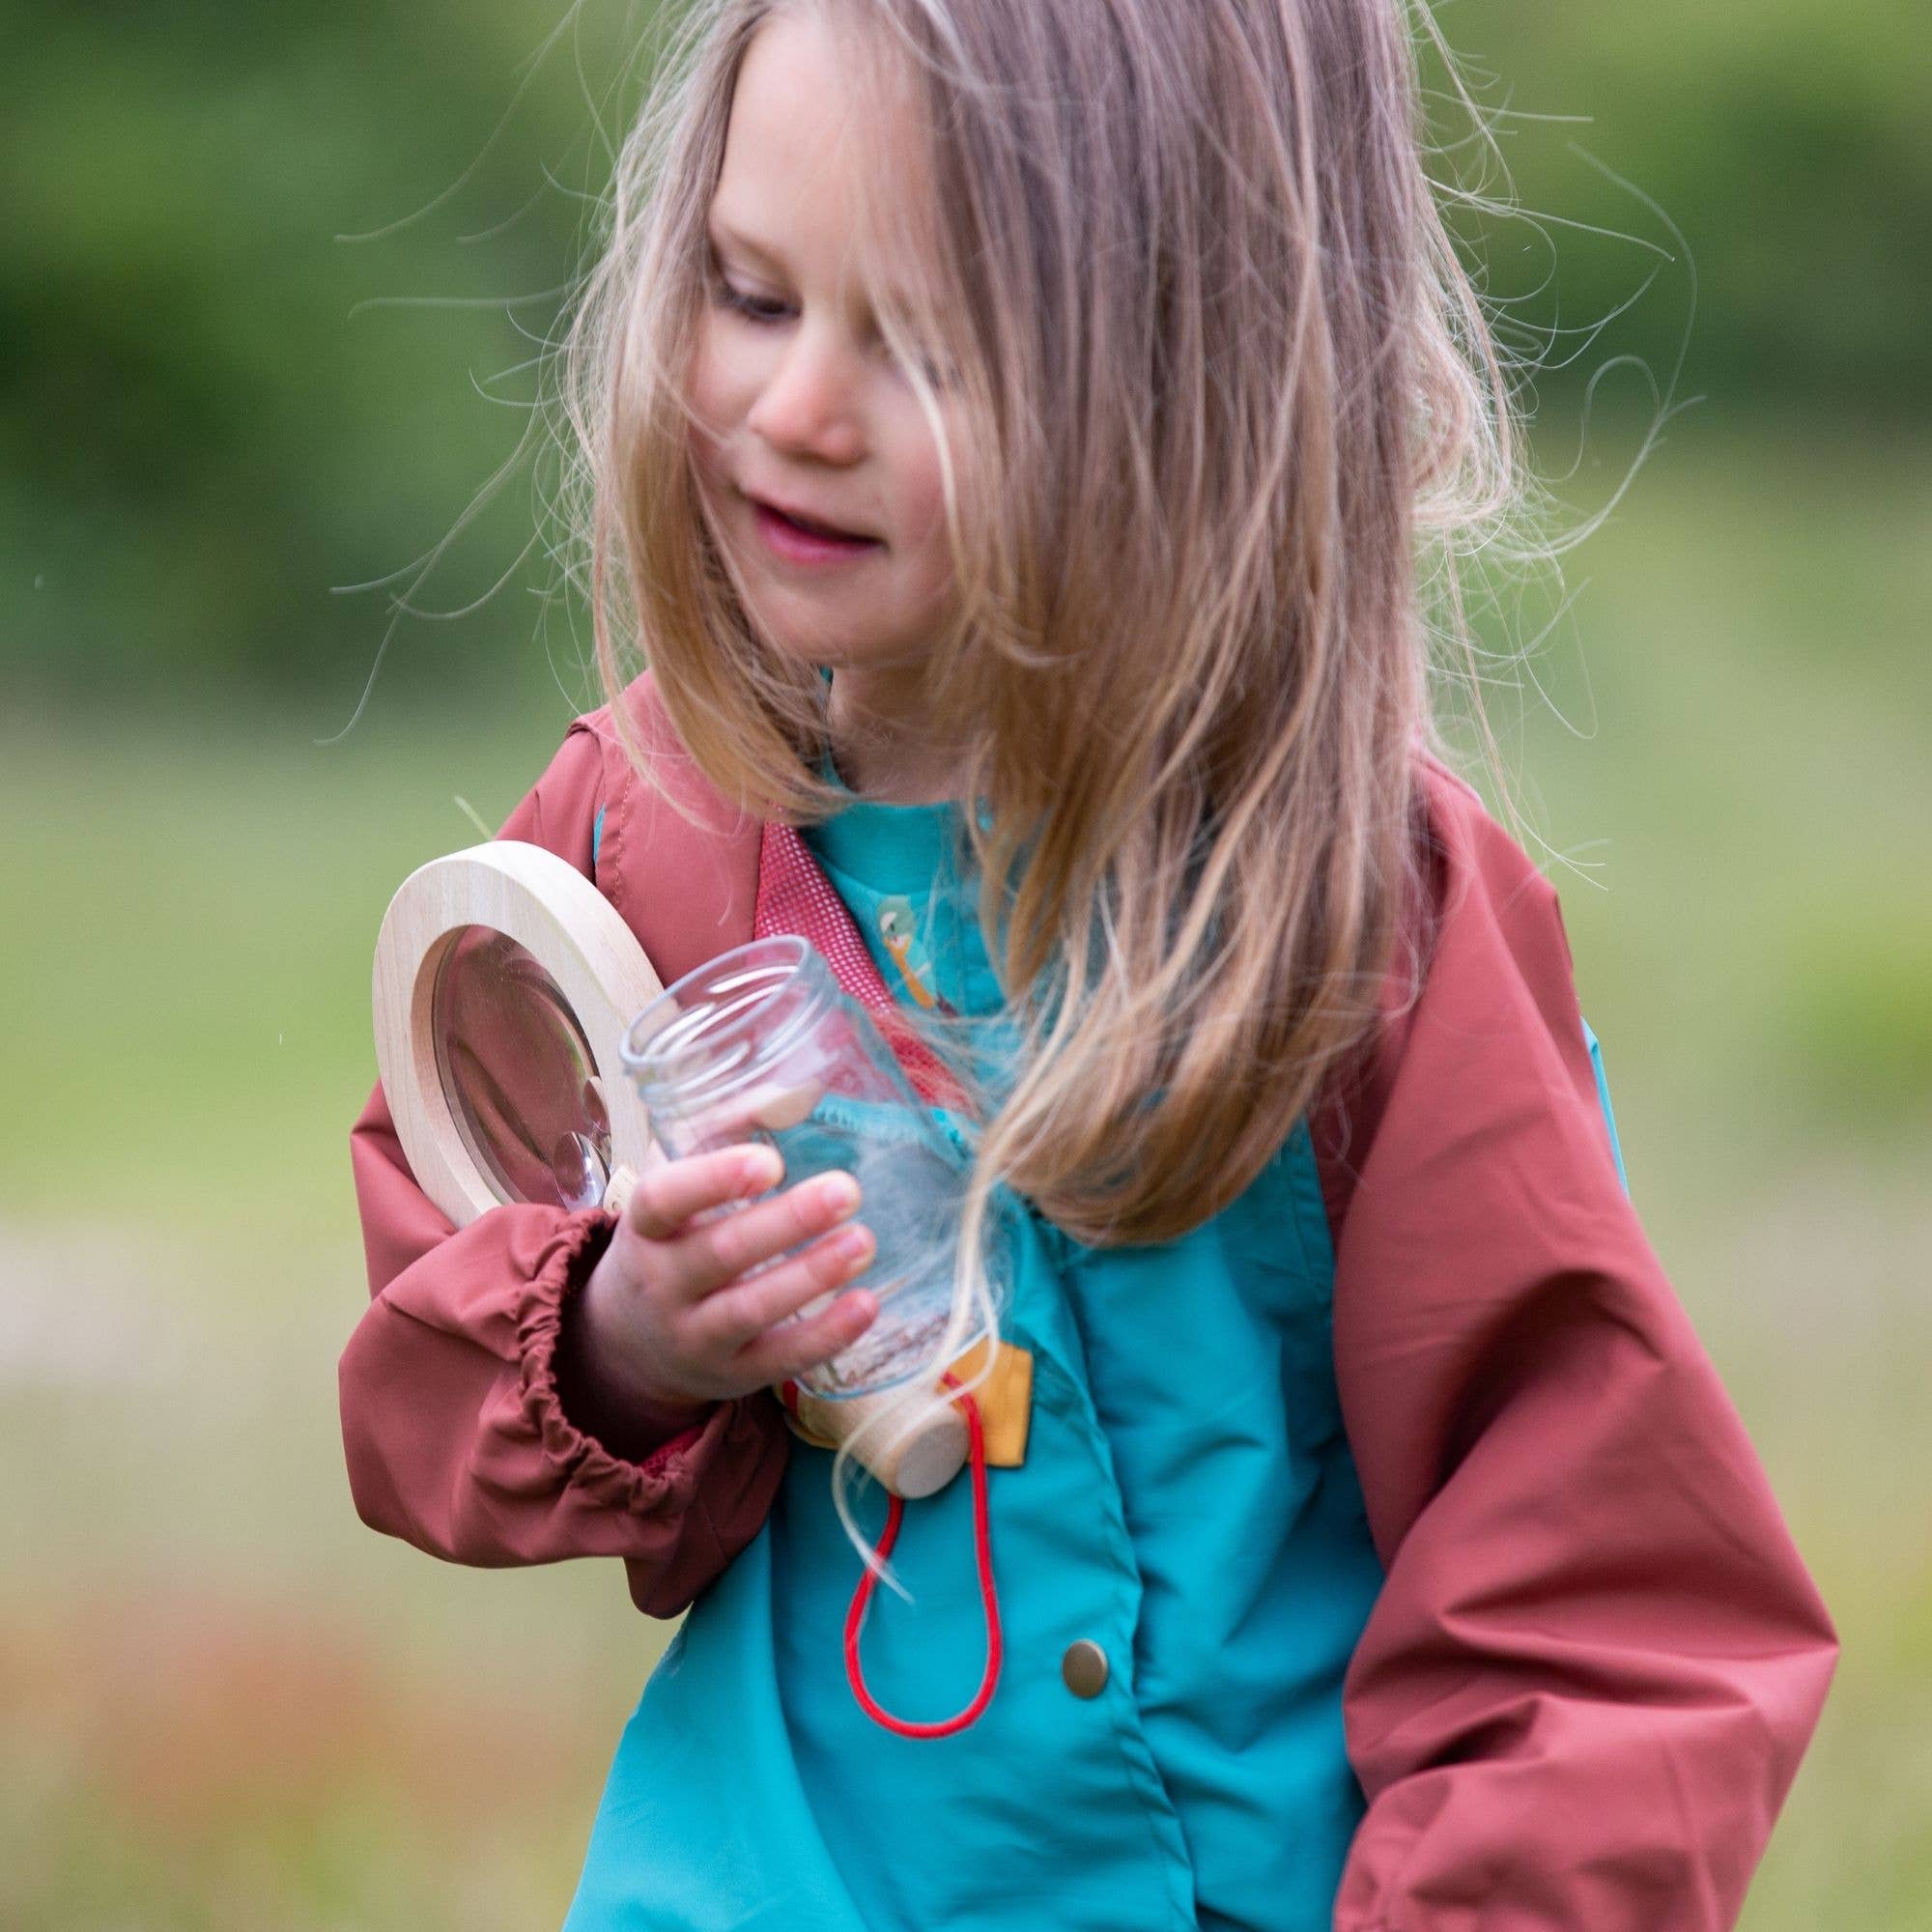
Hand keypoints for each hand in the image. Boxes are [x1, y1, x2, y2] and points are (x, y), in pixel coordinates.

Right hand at [575, 1142, 877, 1419]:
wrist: (629, 1342)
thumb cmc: (669, 1238)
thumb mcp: (675, 1182)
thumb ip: (724, 1130)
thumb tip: (793, 1091)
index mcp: (644, 1225)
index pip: (664, 1200)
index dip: (712, 1180)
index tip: (769, 1161)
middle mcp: (662, 1284)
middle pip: (719, 1254)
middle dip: (785, 1223)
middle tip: (847, 1190)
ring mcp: (696, 1335)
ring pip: (751, 1310)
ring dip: (812, 1275)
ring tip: (864, 1242)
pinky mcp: (734, 1374)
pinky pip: (780, 1359)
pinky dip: (826, 1335)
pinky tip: (867, 1304)